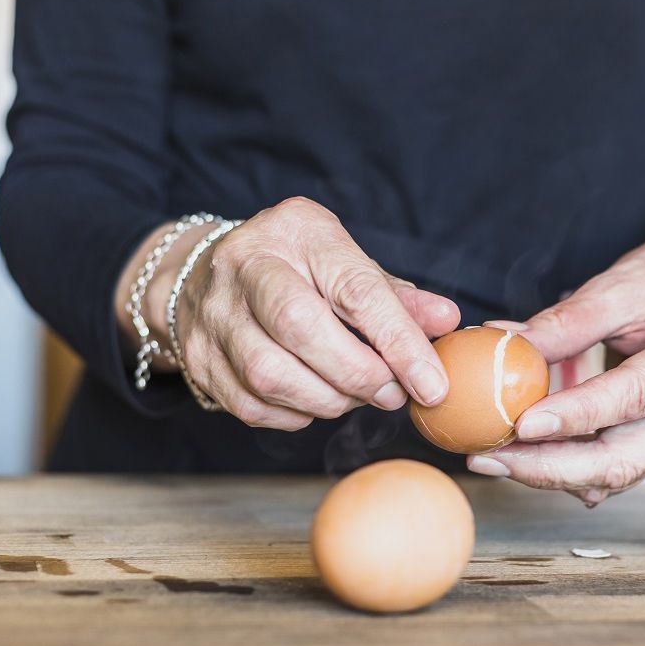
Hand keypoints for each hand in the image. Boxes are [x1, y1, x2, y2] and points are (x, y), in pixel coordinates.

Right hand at [119, 197, 458, 428]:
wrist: (206, 275)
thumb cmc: (296, 269)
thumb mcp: (347, 263)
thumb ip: (396, 297)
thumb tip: (446, 321)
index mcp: (296, 230)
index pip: (355, 290)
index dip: (399, 342)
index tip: (432, 385)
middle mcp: (245, 265)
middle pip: (301, 328)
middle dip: (358, 374)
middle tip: (391, 394)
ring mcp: (213, 313)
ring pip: (271, 374)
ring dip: (328, 400)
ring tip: (355, 396)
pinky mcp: (198, 358)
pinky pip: (252, 405)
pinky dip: (295, 414)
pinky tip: (316, 401)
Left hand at [466, 220, 644, 504]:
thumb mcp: (618, 287)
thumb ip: (566, 322)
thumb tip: (503, 344)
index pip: (633, 396)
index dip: (576, 417)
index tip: (522, 425)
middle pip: (625, 459)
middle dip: (551, 468)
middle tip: (490, 458)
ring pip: (616, 475)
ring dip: (550, 474)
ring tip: (493, 458)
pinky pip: (615, 471)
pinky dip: (568, 470)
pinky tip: (523, 458)